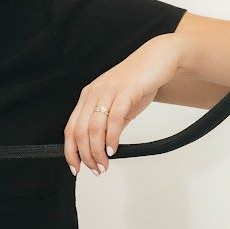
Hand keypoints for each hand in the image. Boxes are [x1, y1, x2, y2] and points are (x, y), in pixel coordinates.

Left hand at [64, 35, 180, 175]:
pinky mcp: (125, 91)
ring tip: (104, 164)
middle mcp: (94, 93)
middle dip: (86, 156)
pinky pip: (113, 119)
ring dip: (97, 151)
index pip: (70, 128)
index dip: (71, 152)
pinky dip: (111, 138)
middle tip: (96, 170)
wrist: (159, 58)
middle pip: (80, 131)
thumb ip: (110, 126)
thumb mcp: (119, 107)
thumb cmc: (139, 83)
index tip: (76, 168)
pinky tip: (113, 149)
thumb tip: (104, 149)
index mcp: (88, 97)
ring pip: (94, 128)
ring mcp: (108, 91)